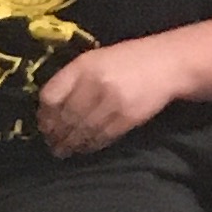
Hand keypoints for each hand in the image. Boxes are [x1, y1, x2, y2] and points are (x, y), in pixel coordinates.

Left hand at [38, 37, 186, 156]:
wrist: (168, 63)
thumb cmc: (126, 61)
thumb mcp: (95, 60)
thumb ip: (72, 80)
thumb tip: (49, 110)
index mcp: (83, 66)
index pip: (51, 95)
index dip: (44, 114)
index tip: (43, 124)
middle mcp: (95, 83)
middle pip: (66, 117)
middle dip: (55, 134)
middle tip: (51, 144)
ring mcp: (112, 102)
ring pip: (82, 130)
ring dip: (70, 144)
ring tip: (63, 151)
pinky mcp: (128, 118)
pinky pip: (102, 137)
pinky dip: (90, 145)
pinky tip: (84, 148)